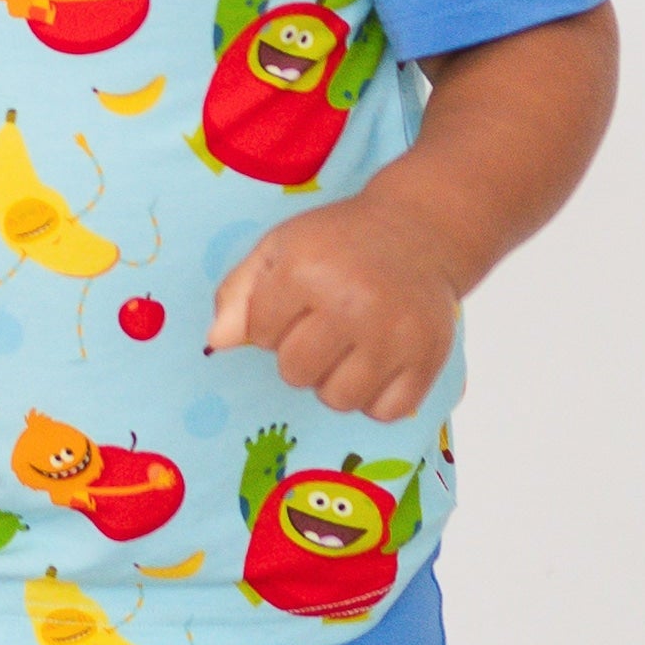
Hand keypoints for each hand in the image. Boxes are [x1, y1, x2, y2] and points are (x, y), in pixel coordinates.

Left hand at [207, 194, 462, 421]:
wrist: (416, 232)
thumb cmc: (337, 242)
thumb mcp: (279, 248)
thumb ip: (240, 293)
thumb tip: (216, 344)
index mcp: (306, 271)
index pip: (261, 334)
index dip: (269, 323)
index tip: (291, 305)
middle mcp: (351, 305)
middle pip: (296, 373)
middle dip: (298, 357)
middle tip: (319, 331)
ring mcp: (394, 336)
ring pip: (339, 400)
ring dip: (333, 383)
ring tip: (345, 351)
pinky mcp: (428, 359)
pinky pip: (384, 412)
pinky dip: (374, 399)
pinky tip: (374, 367)